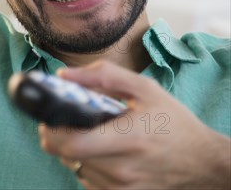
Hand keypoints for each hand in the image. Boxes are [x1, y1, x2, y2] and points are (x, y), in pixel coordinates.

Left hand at [38, 60, 230, 189]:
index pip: (71, 143)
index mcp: (128, 138)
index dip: (51, 129)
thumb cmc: (173, 122)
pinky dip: (86, 165)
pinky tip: (100, 152)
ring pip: (75, 169)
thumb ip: (104, 76)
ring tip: (89, 134)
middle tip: (62, 121)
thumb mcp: (145, 88)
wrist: (204, 162)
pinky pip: (88, 181)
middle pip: (67, 156)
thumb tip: (64, 75)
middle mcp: (123, 168)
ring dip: (73, 151)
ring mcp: (122, 188)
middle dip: (57, 136)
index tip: (49, 115)